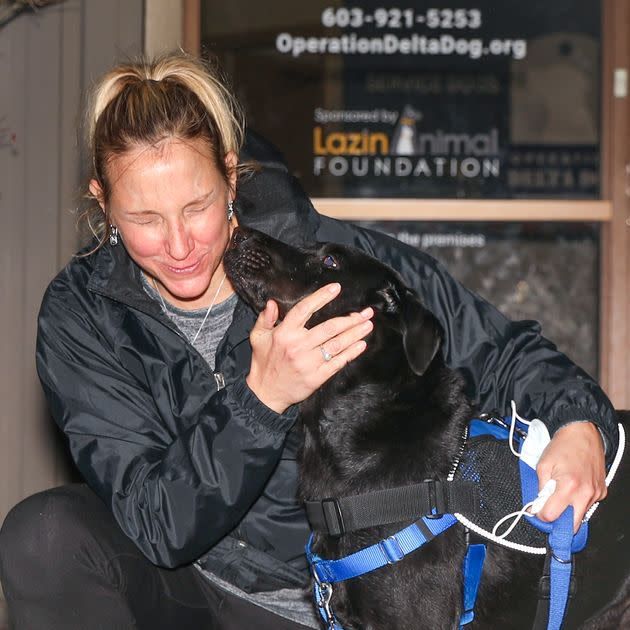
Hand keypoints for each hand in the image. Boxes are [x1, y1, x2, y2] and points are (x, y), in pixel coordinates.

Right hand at [246, 283, 373, 413]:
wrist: (266, 393)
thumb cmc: (264, 363)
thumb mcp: (258, 338)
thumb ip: (265, 319)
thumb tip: (272, 303)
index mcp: (284, 333)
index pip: (305, 310)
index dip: (321, 297)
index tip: (336, 288)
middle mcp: (298, 346)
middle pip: (329, 328)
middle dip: (350, 319)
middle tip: (365, 312)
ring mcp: (309, 362)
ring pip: (337, 344)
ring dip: (355, 334)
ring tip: (367, 325)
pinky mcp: (317, 377)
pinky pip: (338, 362)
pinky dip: (351, 353)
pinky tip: (361, 345)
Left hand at [535, 422, 606, 531]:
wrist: (582, 433)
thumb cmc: (562, 446)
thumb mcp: (542, 465)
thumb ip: (540, 489)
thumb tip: (537, 506)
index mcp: (568, 486)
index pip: (552, 516)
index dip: (542, 514)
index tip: (538, 509)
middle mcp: (585, 493)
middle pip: (571, 525)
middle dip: (558, 520)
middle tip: (550, 507)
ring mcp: (596, 494)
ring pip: (580, 515)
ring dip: (569, 510)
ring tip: (561, 492)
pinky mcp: (602, 492)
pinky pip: (588, 505)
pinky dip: (578, 501)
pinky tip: (573, 487)